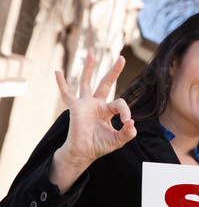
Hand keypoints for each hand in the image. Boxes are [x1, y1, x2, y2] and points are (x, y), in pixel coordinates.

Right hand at [49, 53, 136, 192]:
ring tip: (91, 54)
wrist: (84, 152)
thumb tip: (133, 123)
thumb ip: (128, 133)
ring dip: (88, 68)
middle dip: (114, 71)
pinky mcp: (75, 108)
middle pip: (105, 83)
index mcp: (108, 111)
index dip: (126, 111)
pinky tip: (57, 72)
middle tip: (121, 58)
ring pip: (86, 82)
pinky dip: (61, 83)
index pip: (120, 103)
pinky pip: (67, 94)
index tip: (128, 122)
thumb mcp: (118, 140)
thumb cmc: (100, 146)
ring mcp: (85, 104)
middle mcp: (97, 104)